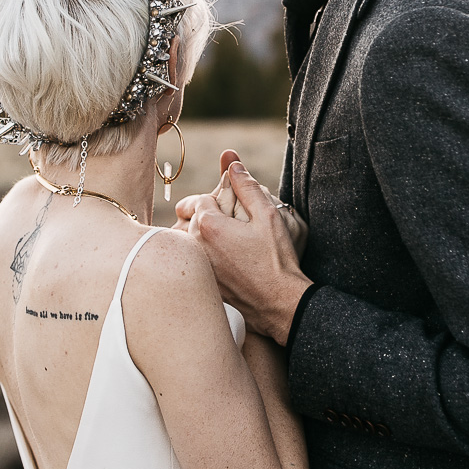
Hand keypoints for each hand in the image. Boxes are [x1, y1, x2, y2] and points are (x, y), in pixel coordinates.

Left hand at [185, 160, 311, 344]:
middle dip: (207, 215)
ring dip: (204, 236)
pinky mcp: (201, 281)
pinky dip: (206, 255)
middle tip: (231, 221)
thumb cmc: (276, 260)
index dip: (217, 198)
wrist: (277, 304)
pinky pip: (196, 260)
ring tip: (230, 241)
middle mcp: (195, 245)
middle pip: (191, 219)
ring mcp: (196, 266)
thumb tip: (232, 164)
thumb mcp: (268, 216)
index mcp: (208, 225)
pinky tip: (228, 261)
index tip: (232, 204)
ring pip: (191, 240)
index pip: (200, 199)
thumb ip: (247, 186)